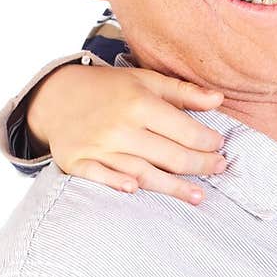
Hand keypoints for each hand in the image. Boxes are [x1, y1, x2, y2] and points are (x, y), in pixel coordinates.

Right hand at [27, 62, 226, 203]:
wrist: (56, 96)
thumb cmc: (109, 89)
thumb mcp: (145, 80)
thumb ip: (183, 92)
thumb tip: (219, 99)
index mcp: (139, 103)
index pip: (184, 130)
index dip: (208, 141)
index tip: (220, 146)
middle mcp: (120, 126)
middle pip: (170, 156)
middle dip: (201, 165)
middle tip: (220, 168)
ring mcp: (98, 146)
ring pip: (144, 172)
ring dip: (174, 187)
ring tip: (199, 196)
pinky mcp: (78, 162)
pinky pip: (100, 177)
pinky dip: (116, 184)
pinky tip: (135, 192)